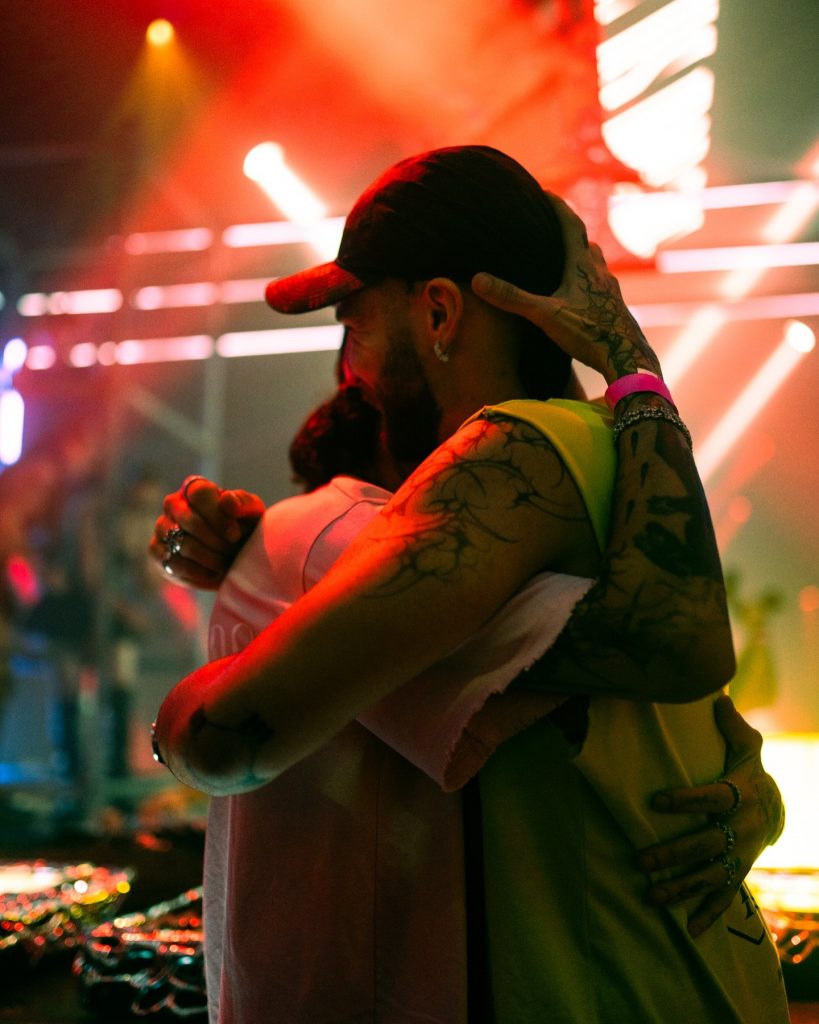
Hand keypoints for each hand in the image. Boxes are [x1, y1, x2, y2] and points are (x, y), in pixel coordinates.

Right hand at [149, 476, 265, 589]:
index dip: (218, 516)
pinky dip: (198, 572)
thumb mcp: (252, 513)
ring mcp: (161, 526)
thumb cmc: (243, 528)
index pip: (199, 494)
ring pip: (183, 545)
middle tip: (232, 552)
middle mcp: (173, 503)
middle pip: (190, 521)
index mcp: (195, 487)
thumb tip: (226, 501)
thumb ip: (243, 503)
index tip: (235, 535)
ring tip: (225, 563)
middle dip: (216, 541)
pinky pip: (174, 564)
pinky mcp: (155, 550)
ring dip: (210, 559)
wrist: (232, 555)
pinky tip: (212, 572)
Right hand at [471, 193, 660, 382]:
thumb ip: (512, 298)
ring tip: (568, 259)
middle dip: (571, 233)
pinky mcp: (615, 308)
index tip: (546, 193)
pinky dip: (589, 281)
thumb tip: (477, 280)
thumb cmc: (588, 332)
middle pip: (586, 244)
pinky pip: (601, 286)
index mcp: (582, 265)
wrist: (626, 357)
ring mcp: (610, 291)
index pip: (571, 226)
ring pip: (596, 265)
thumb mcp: (545, 315)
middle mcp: (600, 273)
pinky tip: (582, 296)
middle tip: (555, 226)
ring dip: (582, 257)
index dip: (558, 208)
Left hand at [634, 695, 783, 937]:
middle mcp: (743, 827)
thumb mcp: (746, 745)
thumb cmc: (749, 769)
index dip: (685, 799)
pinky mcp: (741, 872)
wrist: (779, 806)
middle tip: (641, 861)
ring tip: (650, 898)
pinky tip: (689, 930)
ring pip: (711, 875)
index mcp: (740, 793)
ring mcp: (743, 854)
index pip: (711, 797)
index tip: (656, 800)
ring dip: (681, 889)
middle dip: (674, 854)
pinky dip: (709, 914)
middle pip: (706, 843)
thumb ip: (730, 725)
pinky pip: (726, 897)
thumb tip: (716, 695)